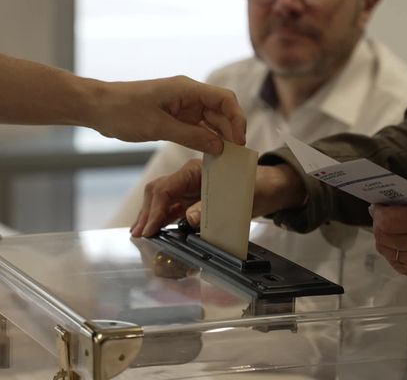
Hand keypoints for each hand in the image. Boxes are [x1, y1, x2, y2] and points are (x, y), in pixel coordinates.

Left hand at [91, 76, 245, 153]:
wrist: (98, 107)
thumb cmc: (124, 111)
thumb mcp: (159, 127)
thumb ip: (191, 136)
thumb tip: (219, 147)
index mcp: (187, 89)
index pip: (225, 99)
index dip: (237, 119)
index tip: (238, 141)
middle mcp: (188, 95)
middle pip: (221, 110)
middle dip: (231, 131)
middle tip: (235, 155)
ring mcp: (182, 106)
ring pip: (211, 120)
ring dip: (220, 136)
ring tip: (226, 157)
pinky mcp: (175, 116)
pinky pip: (197, 127)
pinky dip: (206, 139)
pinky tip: (211, 153)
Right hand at [131, 160, 305, 236]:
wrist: (267, 188)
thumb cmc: (254, 188)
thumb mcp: (236, 199)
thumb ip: (211, 207)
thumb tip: (189, 219)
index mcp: (195, 171)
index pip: (166, 188)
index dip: (155, 209)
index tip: (149, 228)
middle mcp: (187, 178)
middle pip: (158, 193)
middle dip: (147, 213)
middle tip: (139, 234)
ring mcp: (188, 189)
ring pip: (162, 201)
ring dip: (151, 217)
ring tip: (140, 235)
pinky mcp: (192, 200)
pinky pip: (171, 209)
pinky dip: (161, 219)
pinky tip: (154, 230)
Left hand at [371, 200, 406, 277]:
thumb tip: (379, 209)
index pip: (389, 221)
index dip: (379, 213)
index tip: (379, 207)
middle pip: (383, 235)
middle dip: (378, 224)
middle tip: (382, 216)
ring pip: (384, 248)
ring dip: (382, 237)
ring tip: (390, 229)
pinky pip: (391, 260)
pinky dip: (390, 249)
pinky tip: (398, 242)